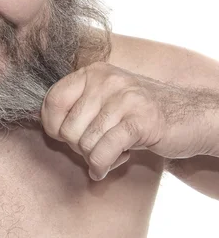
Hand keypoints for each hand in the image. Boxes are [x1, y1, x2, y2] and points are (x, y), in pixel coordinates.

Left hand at [40, 61, 217, 180]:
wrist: (191, 118)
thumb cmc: (139, 114)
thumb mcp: (104, 100)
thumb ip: (77, 107)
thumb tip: (46, 126)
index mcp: (92, 72)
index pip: (51, 101)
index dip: (53, 127)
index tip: (65, 138)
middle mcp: (105, 80)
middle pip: (67, 128)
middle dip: (79, 147)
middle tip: (99, 147)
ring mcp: (123, 98)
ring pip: (85, 143)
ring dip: (96, 157)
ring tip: (113, 150)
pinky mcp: (140, 120)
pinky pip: (104, 151)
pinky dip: (104, 165)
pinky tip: (113, 164)